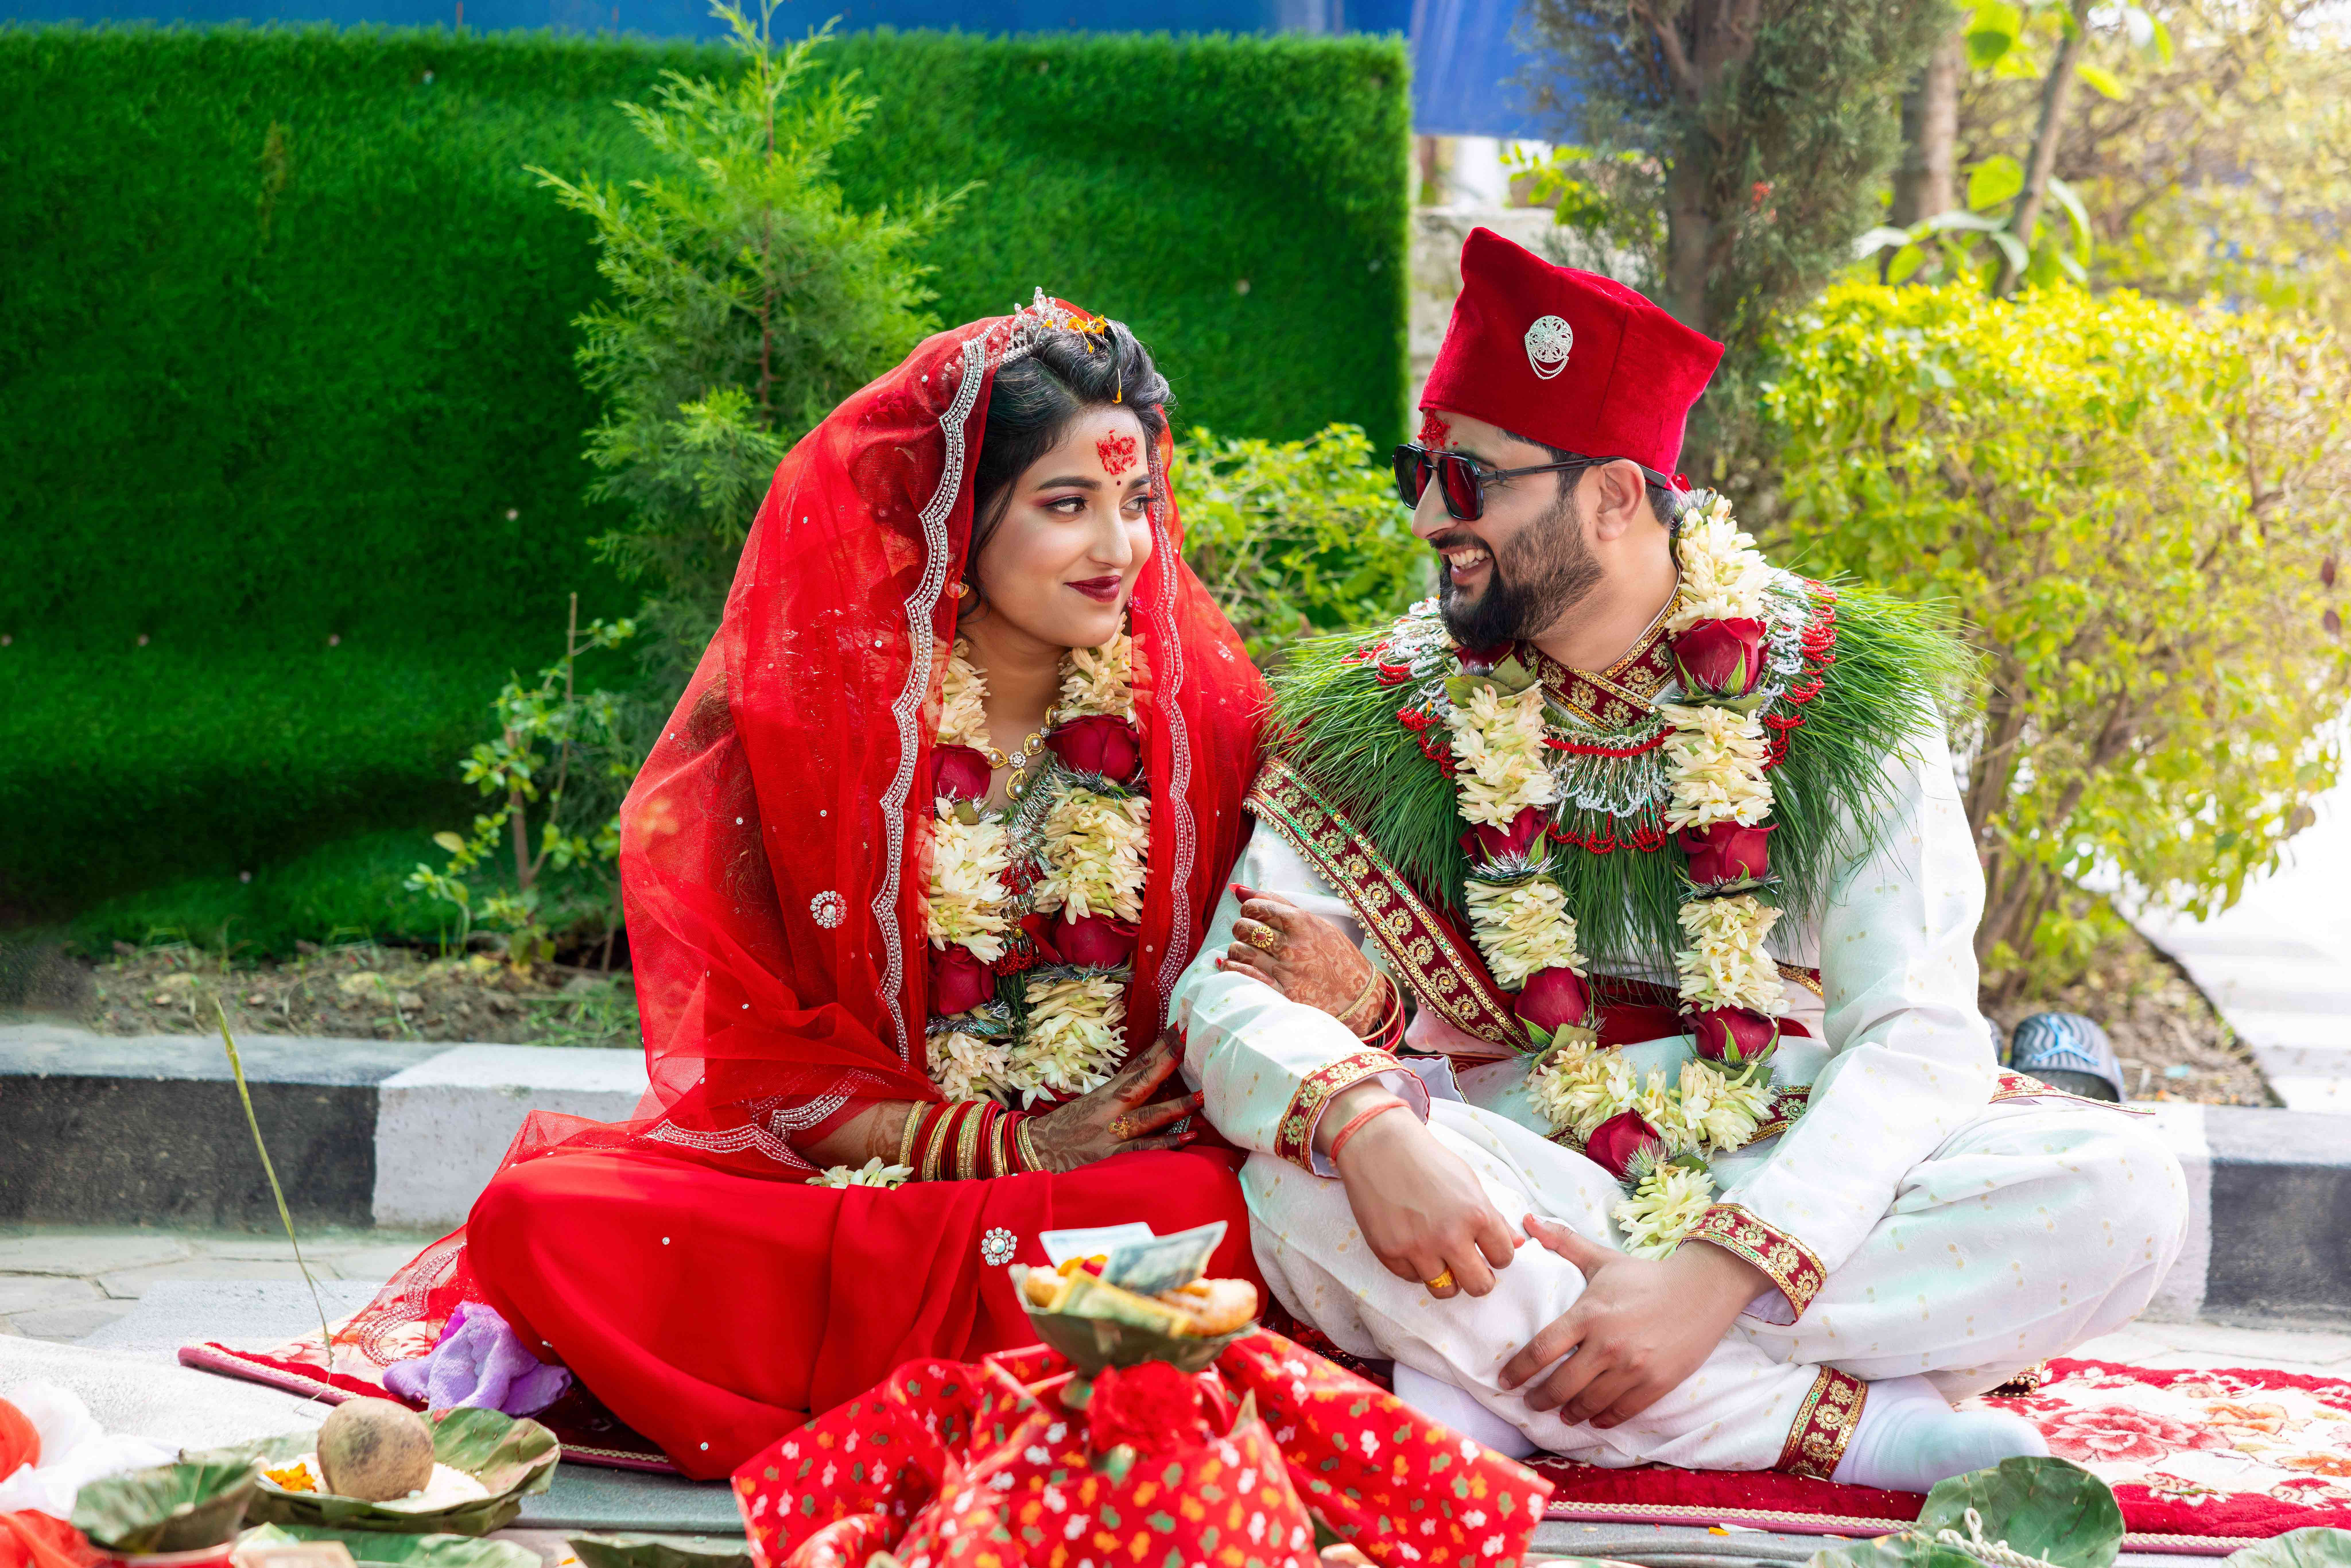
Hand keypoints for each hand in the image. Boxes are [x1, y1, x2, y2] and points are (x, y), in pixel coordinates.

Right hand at [1025, 1031, 1203, 1171]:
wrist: (1035, 1150)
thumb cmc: (1068, 1127)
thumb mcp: (1094, 1105)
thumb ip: (1122, 1095)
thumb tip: (1155, 1082)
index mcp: (1108, 1092)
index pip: (1137, 1064)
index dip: (1159, 1047)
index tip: (1181, 1028)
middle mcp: (1110, 1107)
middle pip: (1142, 1080)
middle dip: (1167, 1060)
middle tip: (1190, 1041)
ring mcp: (1110, 1131)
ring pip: (1147, 1116)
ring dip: (1176, 1106)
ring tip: (1202, 1096)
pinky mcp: (1110, 1155)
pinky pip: (1142, 1148)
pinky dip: (1164, 1143)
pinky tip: (1186, 1138)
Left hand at [1218, 884, 1380, 1030]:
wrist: (1357, 995)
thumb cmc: (1335, 954)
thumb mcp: (1314, 923)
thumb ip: (1276, 904)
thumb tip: (1235, 889)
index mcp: (1302, 923)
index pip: (1257, 906)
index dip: (1250, 909)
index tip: (1257, 916)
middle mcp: (1292, 946)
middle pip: (1244, 928)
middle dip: (1243, 928)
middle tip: (1252, 935)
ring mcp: (1286, 971)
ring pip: (1239, 951)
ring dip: (1239, 950)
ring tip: (1249, 952)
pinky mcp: (1281, 994)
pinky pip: (1243, 976)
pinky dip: (1234, 969)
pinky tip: (1240, 966)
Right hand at [1324, 1084, 1520, 1297]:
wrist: (1379, 1147)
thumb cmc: (1428, 1160)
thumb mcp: (1469, 1182)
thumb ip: (1494, 1217)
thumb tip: (1516, 1244)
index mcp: (1476, 1214)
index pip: (1504, 1257)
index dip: (1498, 1255)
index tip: (1488, 1250)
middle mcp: (1449, 1236)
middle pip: (1479, 1286)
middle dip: (1479, 1279)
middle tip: (1470, 1267)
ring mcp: (1417, 1248)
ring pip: (1444, 1291)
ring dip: (1447, 1278)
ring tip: (1440, 1259)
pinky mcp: (1389, 1253)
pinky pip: (1412, 1278)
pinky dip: (1416, 1267)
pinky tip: (1413, 1243)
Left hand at [1497, 1216, 1768, 1428]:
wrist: (1701, 1290)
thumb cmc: (1645, 1276)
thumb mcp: (1601, 1259)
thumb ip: (1562, 1242)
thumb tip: (1526, 1219)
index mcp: (1588, 1315)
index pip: (1542, 1349)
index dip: (1519, 1370)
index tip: (1504, 1381)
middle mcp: (1607, 1345)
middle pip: (1561, 1385)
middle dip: (1540, 1399)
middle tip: (1531, 1404)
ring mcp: (1633, 1368)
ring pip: (1590, 1404)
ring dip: (1570, 1413)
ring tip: (1561, 1414)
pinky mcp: (1656, 1384)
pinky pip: (1622, 1411)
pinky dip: (1604, 1419)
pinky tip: (1594, 1419)